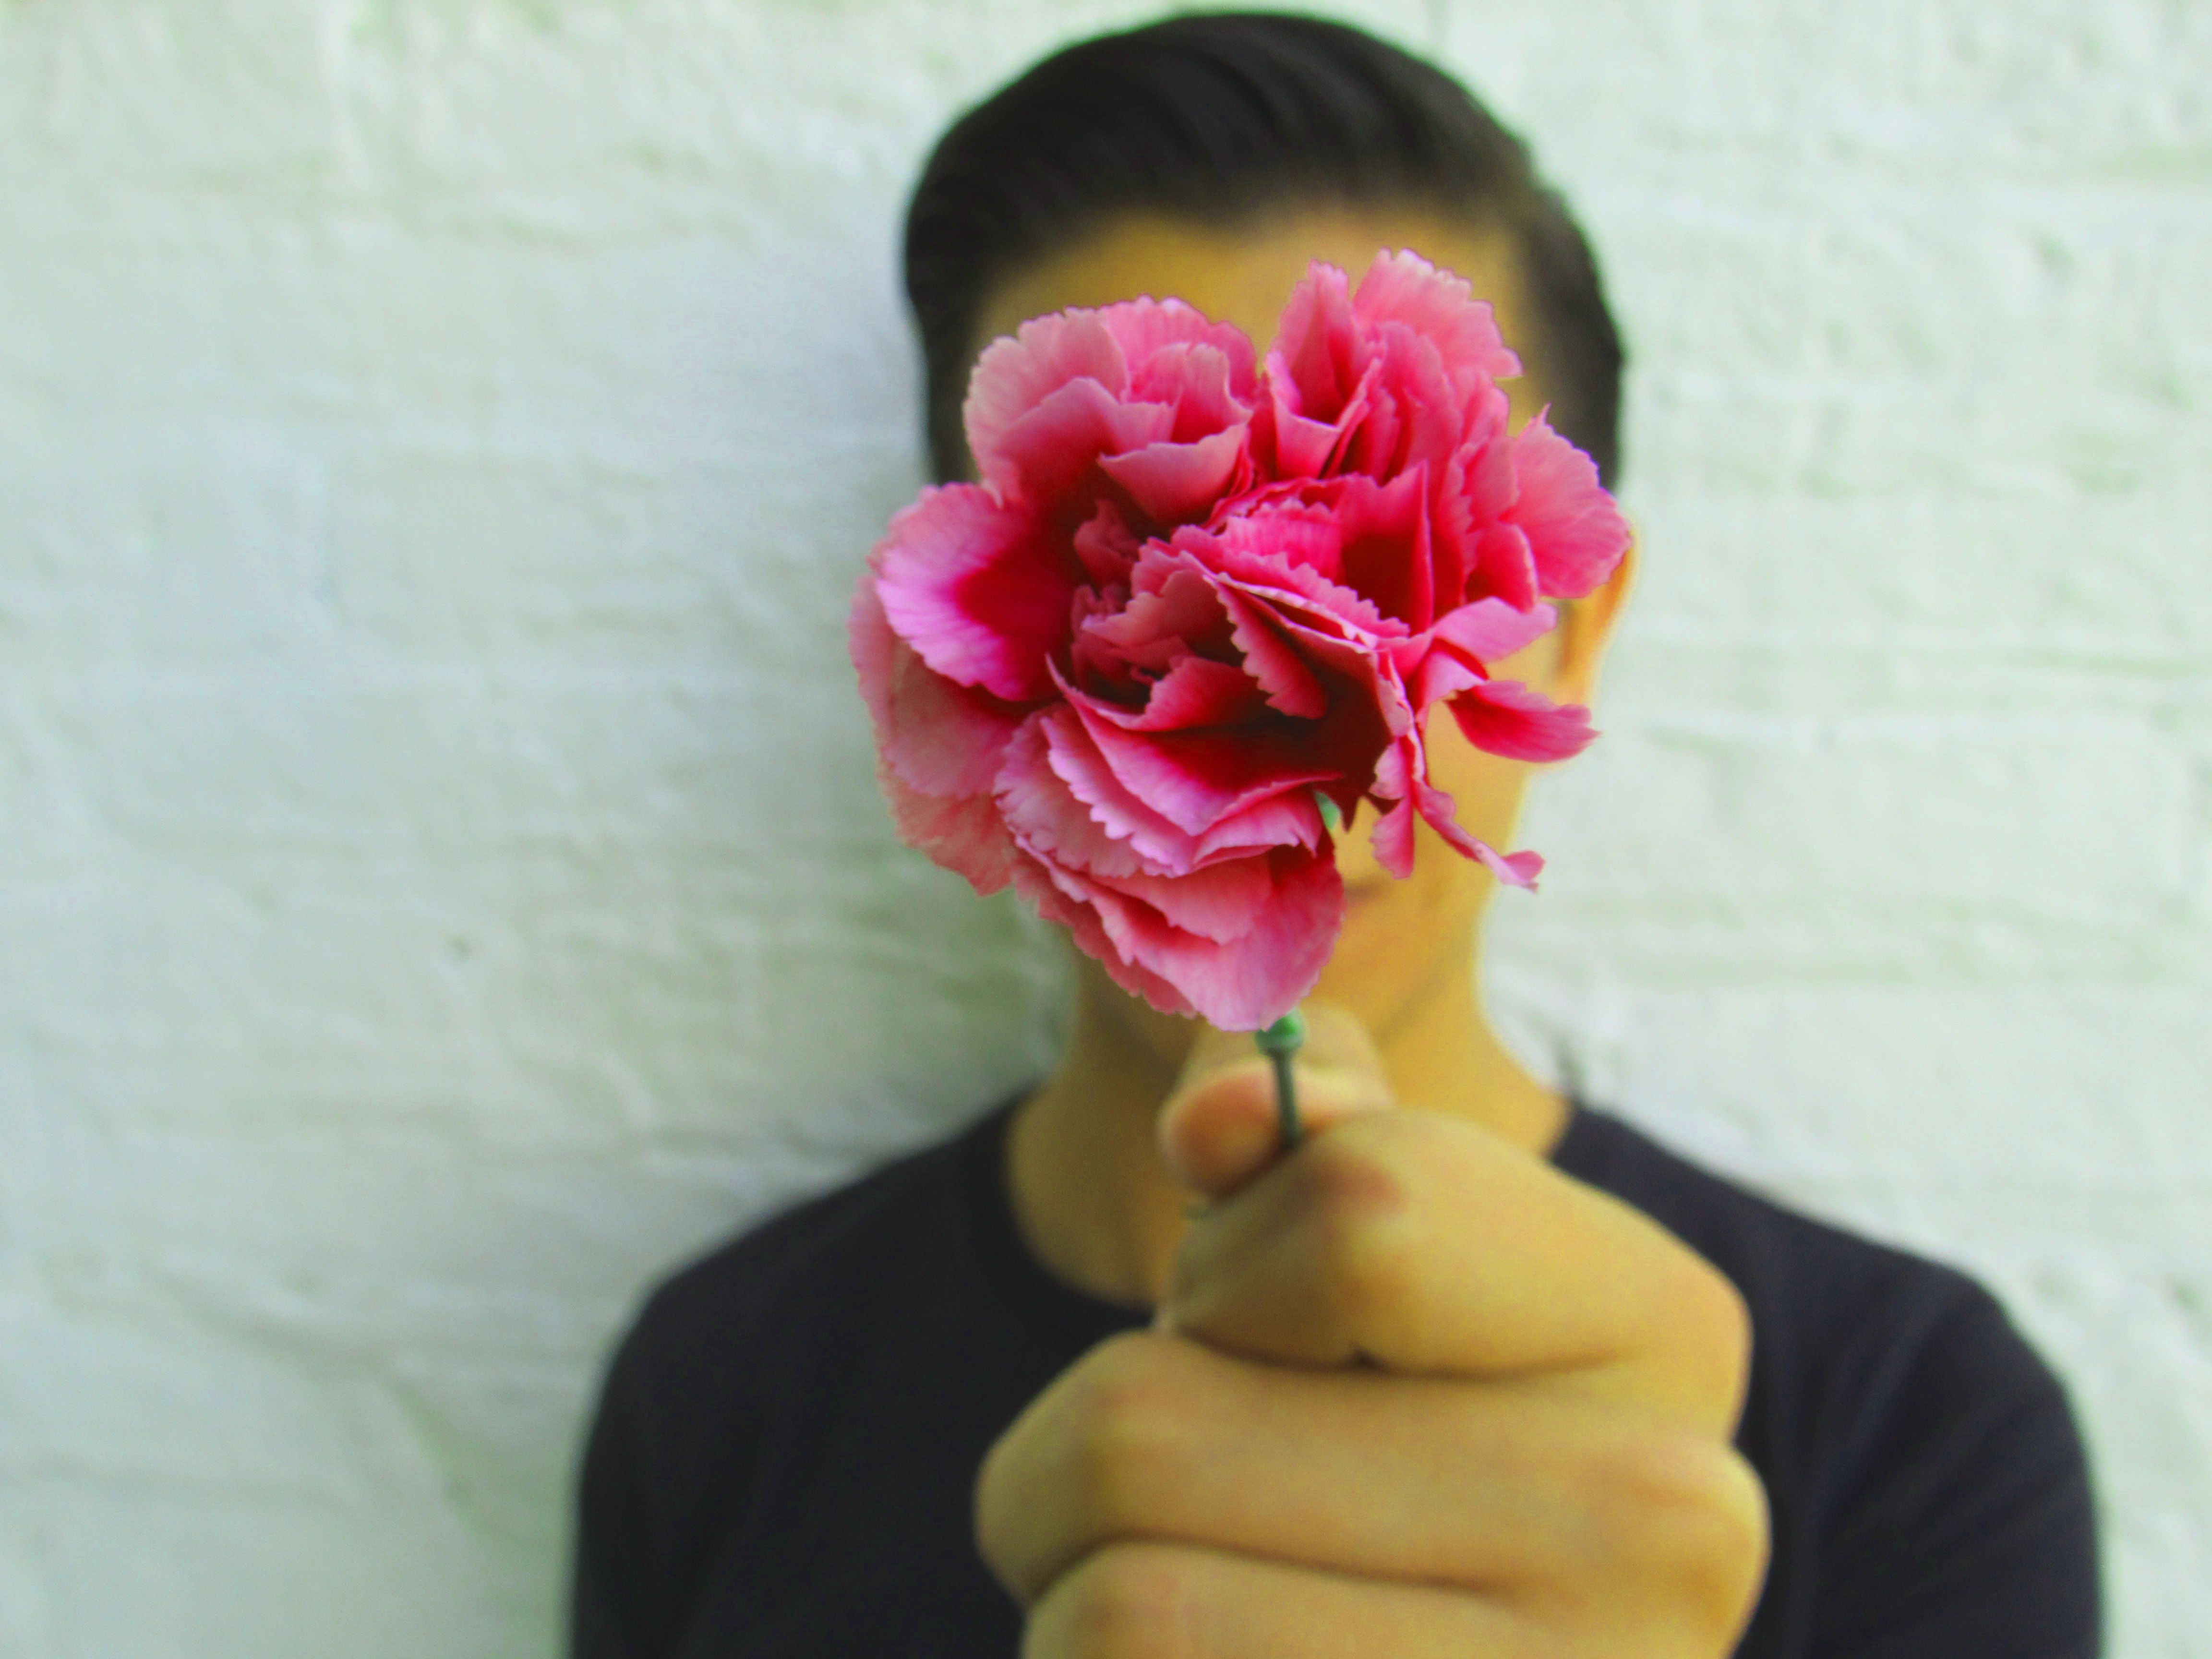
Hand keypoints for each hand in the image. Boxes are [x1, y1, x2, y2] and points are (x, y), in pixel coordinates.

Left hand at [976, 1009, 1768, 1655]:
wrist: (1407, 1632)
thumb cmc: (1363, 1396)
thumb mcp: (1345, 1206)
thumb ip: (1286, 1109)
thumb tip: (1215, 1122)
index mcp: (1669, 1324)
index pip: (1364, 1217)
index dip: (1227, 1260)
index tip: (1265, 1327)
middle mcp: (1666, 1540)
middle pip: (1154, 1430)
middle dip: (1089, 1441)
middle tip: (1192, 1491)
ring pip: (1117, 1608)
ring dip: (1071, 1585)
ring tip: (1187, 1592)